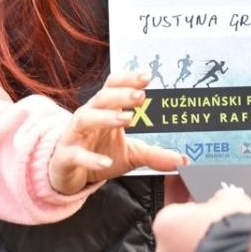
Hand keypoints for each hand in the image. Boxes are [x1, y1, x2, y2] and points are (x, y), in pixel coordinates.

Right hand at [48, 71, 186, 194]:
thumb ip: (155, 154)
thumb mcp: (132, 154)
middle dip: (121, 94)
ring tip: (126, 118)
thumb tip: (184, 161)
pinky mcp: (66, 157)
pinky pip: (76, 154)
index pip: (113, 86)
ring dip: (106, 117)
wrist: (68, 174)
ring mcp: (74, 136)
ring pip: (86, 119)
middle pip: (102, 98)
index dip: (128, 79)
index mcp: (104, 110)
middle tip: (141, 95)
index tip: (148, 77)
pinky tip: (106, 161)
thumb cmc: (100, 153)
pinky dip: (90, 158)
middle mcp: (88, 117)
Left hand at [154, 186, 250, 251]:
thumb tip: (222, 202)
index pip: (178, 211)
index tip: (212, 211)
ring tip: (228, 248)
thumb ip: (219, 200)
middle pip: (180, 237)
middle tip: (221, 230)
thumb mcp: (230, 199)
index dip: (198, 210)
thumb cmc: (231, 231)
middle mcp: (164, 250)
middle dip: (198, 234)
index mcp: (165, 222)